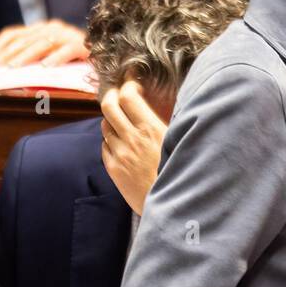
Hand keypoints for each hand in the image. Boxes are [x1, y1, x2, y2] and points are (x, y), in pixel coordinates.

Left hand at [0, 19, 87, 66]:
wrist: (107, 58)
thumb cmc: (73, 65)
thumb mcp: (47, 59)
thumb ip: (30, 61)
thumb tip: (4, 73)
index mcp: (41, 29)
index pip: (13, 34)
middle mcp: (53, 28)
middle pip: (25, 39)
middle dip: (8, 54)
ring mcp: (69, 35)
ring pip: (43, 43)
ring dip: (27, 56)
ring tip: (14, 68)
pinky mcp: (84, 45)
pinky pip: (69, 49)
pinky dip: (57, 57)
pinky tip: (46, 67)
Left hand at [100, 81, 166, 212]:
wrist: (173, 205)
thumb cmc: (180, 171)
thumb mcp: (178, 141)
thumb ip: (167, 122)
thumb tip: (162, 101)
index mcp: (151, 129)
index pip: (128, 96)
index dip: (128, 84)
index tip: (133, 82)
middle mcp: (132, 139)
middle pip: (109, 106)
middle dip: (112, 95)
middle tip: (119, 94)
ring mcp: (120, 154)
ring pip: (105, 125)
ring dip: (112, 119)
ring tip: (123, 121)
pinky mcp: (114, 169)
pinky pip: (105, 146)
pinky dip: (111, 140)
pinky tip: (122, 144)